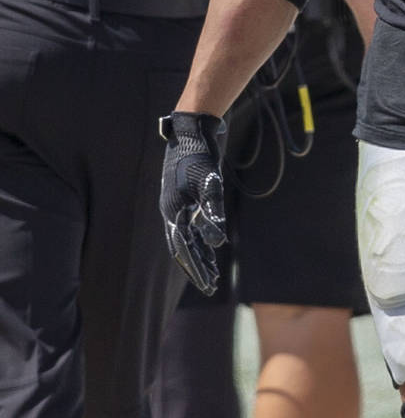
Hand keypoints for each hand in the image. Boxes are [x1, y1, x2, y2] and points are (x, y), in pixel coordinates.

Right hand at [159, 111, 227, 294]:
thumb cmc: (200, 155)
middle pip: (183, 248)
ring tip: (212, 272)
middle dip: (197, 267)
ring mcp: (176, 205)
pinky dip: (199, 238)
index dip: (198, 268)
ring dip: (198, 255)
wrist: (191, 131)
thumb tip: (218, 244)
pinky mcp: (183, 198)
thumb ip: (213, 212)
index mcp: (174, 211)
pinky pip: (189, 225)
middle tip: (211, 286)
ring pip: (185, 238)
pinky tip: (210, 244)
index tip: (210, 285)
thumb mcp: (210, 182)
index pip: (185, 249)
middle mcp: (172, 211)